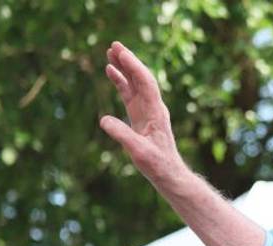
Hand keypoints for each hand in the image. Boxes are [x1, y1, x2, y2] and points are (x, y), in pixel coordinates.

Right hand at [99, 41, 187, 183]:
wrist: (169, 174)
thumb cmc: (158, 165)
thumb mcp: (139, 152)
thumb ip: (122, 135)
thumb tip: (103, 119)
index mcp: (156, 112)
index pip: (145, 83)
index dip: (133, 67)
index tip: (121, 52)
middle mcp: (153, 107)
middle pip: (141, 78)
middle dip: (129, 61)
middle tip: (114, 45)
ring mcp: (147, 111)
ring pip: (135, 84)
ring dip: (124, 68)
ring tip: (111, 52)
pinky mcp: (141, 116)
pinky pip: (130, 94)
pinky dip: (121, 82)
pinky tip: (111, 72)